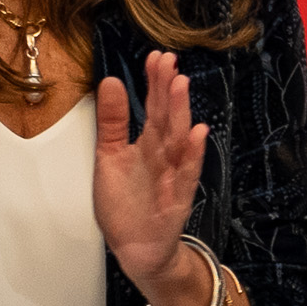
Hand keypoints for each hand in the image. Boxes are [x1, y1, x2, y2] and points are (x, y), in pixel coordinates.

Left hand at [94, 52, 211, 305]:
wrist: (135, 249)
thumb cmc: (125, 204)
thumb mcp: (109, 158)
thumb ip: (112, 122)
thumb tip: (110, 81)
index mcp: (148, 144)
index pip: (154, 108)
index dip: (155, 83)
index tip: (157, 56)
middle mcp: (164, 156)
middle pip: (168, 118)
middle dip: (168, 90)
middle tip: (169, 61)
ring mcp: (173, 177)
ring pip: (178, 141)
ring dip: (181, 114)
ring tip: (181, 86)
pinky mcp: (177, 201)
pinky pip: (186, 175)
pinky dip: (192, 156)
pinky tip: (197, 135)